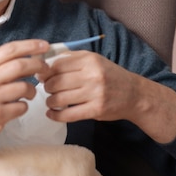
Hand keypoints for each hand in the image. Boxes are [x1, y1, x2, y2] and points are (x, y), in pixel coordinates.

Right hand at [0, 39, 49, 148]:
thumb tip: (28, 57)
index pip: (9, 49)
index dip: (30, 45)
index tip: (44, 46)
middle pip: (19, 65)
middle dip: (38, 65)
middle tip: (45, 68)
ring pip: (24, 87)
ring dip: (32, 90)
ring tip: (28, 93)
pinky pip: (22, 106)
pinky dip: (23, 106)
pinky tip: (15, 107)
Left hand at [37, 51, 175, 143]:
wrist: (133, 94)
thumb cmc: (109, 75)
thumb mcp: (94, 60)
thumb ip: (71, 59)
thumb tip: (43, 63)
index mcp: (90, 59)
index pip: (57, 64)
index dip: (45, 71)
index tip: (41, 76)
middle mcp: (92, 75)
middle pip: (56, 82)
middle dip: (46, 87)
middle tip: (47, 89)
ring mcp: (95, 93)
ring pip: (59, 99)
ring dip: (50, 102)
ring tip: (51, 101)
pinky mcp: (96, 110)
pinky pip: (68, 115)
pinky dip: (55, 116)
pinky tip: (52, 114)